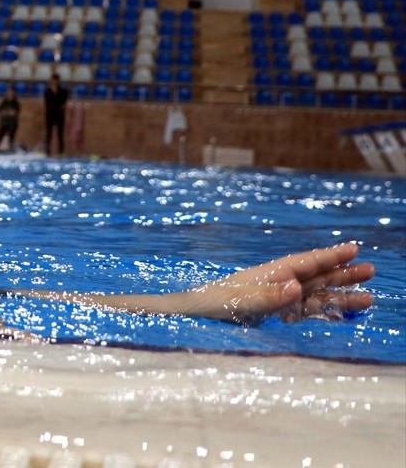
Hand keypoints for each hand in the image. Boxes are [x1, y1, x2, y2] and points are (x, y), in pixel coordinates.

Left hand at [184, 243, 374, 325]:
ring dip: (339, 295)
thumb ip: (269, 295)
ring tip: (367, 297)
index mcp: (270, 273)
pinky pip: (305, 311)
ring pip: (315, 294)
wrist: (194, 315)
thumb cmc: (213, 304)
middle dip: (342, 273)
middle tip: (370, 270)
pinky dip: (324, 310)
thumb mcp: (240, 300)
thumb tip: (296, 285)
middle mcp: (277, 283)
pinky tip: (340, 311)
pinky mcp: (274, 314)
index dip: (329, 257)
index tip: (353, 249)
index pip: (305, 263)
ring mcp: (278, 298)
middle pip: (316, 276)